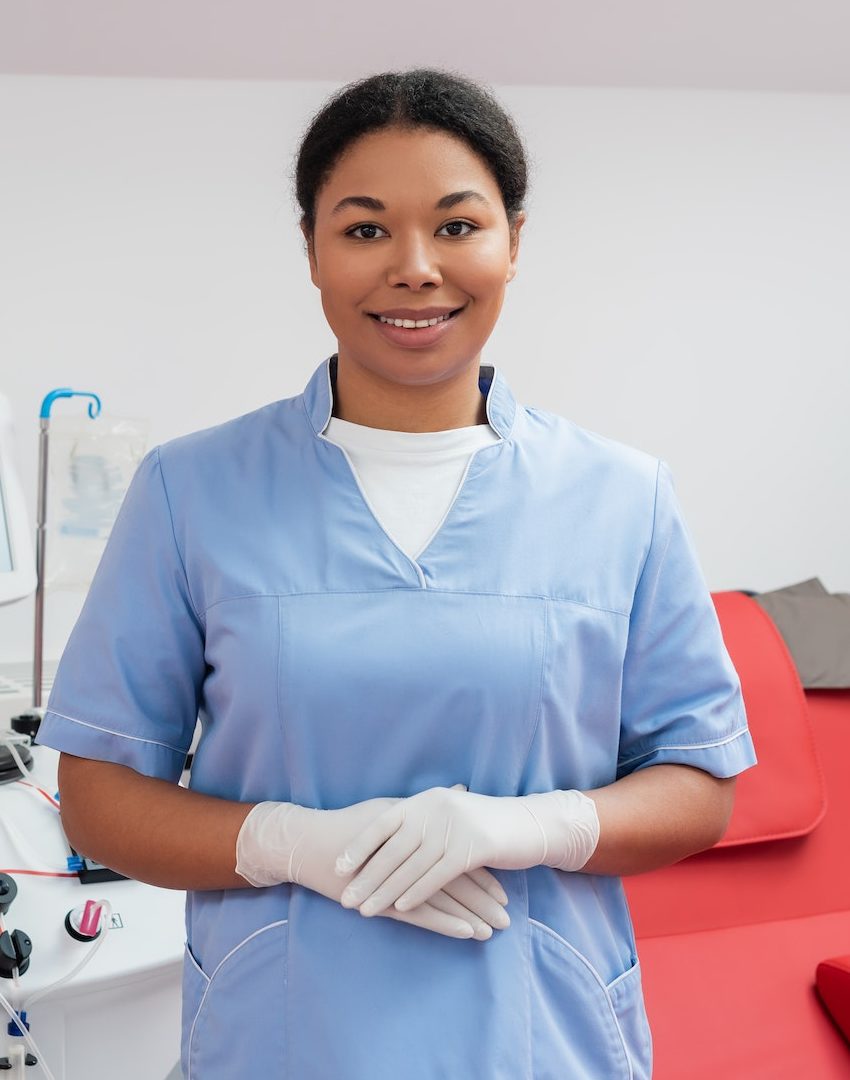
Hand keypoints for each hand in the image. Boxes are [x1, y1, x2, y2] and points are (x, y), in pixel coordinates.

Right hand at [235, 792, 510, 939]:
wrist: (310, 843)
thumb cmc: (350, 824)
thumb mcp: (391, 809)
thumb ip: (425, 807)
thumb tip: (460, 788)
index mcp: (415, 832)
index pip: (455, 854)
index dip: (480, 872)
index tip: (503, 888)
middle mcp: (410, 854)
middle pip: (456, 879)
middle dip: (484, 899)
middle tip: (508, 916)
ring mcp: (397, 878)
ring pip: (444, 899)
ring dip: (471, 914)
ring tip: (495, 929)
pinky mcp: (383, 898)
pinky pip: (421, 914)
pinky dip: (446, 922)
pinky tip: (467, 932)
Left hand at [334, 785, 599, 916]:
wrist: (526, 823)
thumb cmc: (483, 822)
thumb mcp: (448, 814)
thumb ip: (420, 821)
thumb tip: (386, 835)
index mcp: (425, 801)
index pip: (384, 824)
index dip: (360, 846)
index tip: (338, 868)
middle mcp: (435, 810)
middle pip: (393, 849)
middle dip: (367, 876)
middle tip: (344, 898)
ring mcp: (454, 828)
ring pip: (411, 865)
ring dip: (385, 891)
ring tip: (364, 910)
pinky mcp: (472, 848)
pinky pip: (437, 874)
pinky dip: (417, 892)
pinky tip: (401, 909)